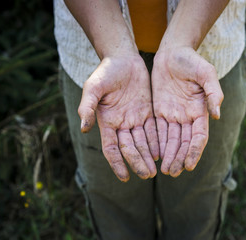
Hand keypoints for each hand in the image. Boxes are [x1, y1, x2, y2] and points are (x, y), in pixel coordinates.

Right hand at [78, 55, 158, 181]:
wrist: (123, 57)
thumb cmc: (105, 72)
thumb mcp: (93, 87)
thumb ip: (87, 106)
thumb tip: (84, 128)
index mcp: (106, 122)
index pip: (112, 149)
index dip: (117, 163)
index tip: (125, 177)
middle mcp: (121, 124)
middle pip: (130, 148)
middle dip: (137, 162)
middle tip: (148, 175)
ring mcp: (135, 118)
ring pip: (142, 142)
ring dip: (148, 156)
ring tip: (156, 170)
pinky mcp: (147, 111)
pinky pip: (153, 129)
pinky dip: (156, 141)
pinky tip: (162, 152)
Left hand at [152, 47, 223, 176]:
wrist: (172, 52)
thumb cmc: (191, 61)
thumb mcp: (206, 73)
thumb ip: (213, 93)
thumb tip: (217, 115)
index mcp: (200, 110)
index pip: (198, 136)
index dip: (194, 151)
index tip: (188, 165)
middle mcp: (187, 116)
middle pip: (184, 142)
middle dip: (179, 158)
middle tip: (172, 173)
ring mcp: (173, 114)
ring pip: (171, 140)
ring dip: (169, 155)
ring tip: (164, 170)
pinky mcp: (160, 110)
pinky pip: (158, 130)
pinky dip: (158, 143)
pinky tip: (154, 155)